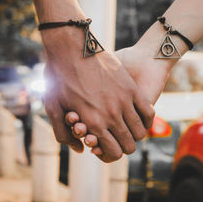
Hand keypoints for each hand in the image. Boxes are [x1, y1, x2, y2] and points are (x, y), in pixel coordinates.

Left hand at [42, 27, 154, 161]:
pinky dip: (147, 120)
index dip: (111, 154)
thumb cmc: (59, 77)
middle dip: (124, 147)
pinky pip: (148, 112)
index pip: (114, 153)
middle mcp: (111, 116)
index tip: (106, 147)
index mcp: (93, 123)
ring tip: (128, 128)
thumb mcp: (54, 108)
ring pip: (140, 131)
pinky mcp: (132, 88)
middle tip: (117, 139)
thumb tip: (79, 151)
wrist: (72, 47)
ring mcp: (124, 102)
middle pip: (129, 145)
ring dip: (135, 134)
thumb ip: (64, 134)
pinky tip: (140, 118)